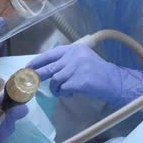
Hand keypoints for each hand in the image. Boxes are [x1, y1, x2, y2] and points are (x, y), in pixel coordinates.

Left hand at [27, 44, 142, 108]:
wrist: (114, 82)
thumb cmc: (98, 72)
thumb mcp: (83, 59)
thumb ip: (67, 60)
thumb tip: (47, 67)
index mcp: (74, 49)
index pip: (50, 54)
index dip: (37, 61)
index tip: (28, 68)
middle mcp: (74, 56)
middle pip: (48, 67)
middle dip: (36, 75)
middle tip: (29, 82)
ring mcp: (76, 67)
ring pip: (55, 80)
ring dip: (56, 88)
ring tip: (62, 91)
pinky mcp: (78, 80)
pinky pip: (63, 88)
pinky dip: (64, 93)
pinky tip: (71, 93)